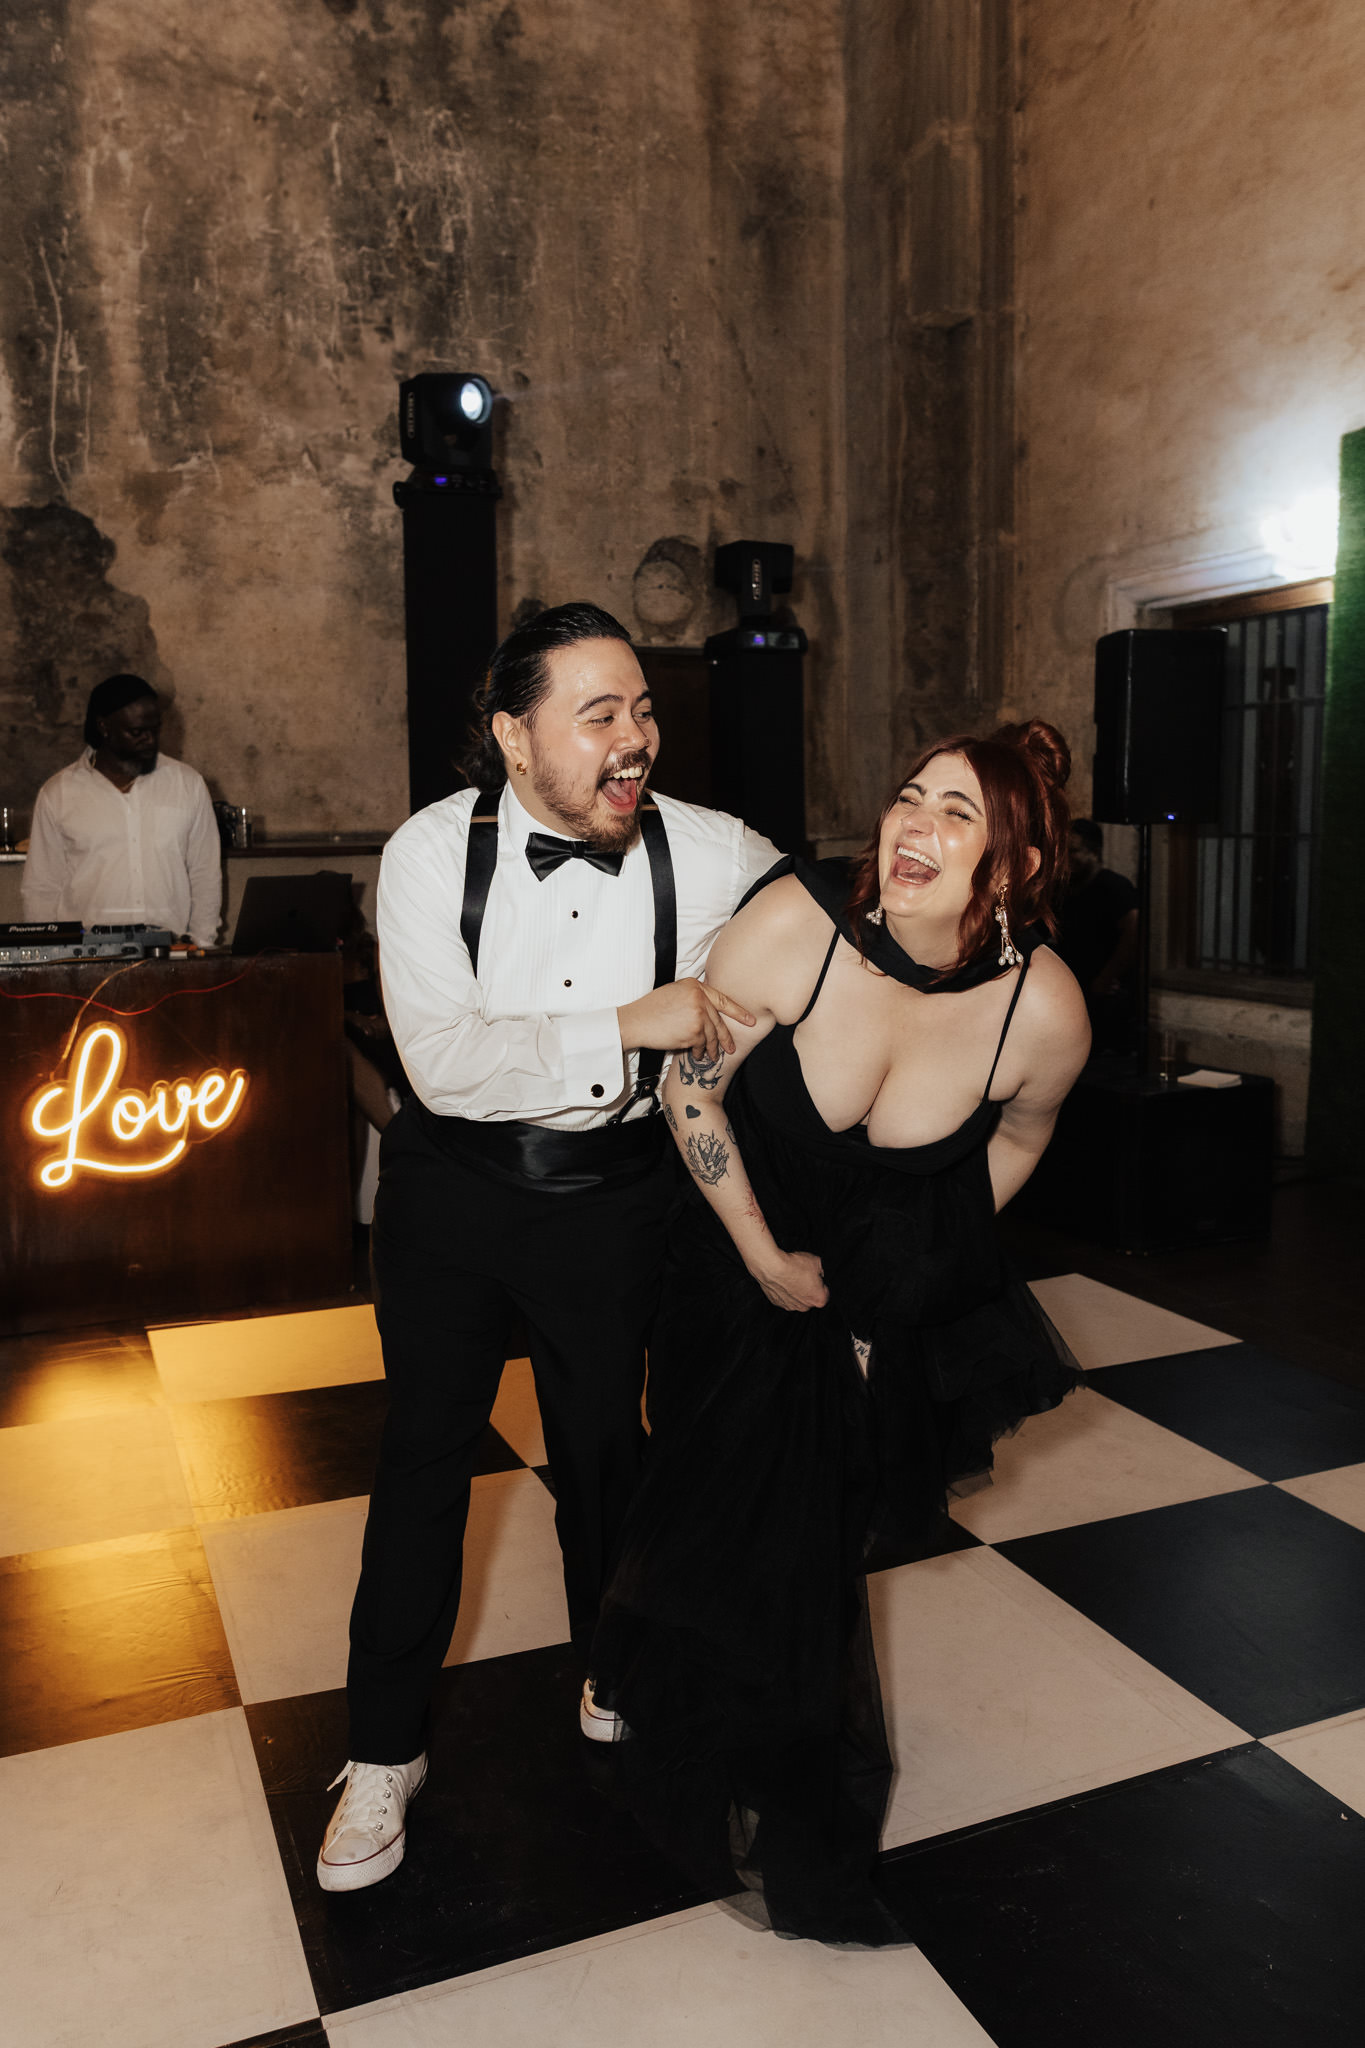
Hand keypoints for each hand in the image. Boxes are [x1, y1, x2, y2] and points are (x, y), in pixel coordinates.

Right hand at [618, 979, 755, 1060]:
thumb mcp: (674, 993)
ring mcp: (697, 1014)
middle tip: (731, 1048)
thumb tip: (710, 1011)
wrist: (635, 1022)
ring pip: (711, 1034)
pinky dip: (699, 1051)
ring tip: (710, 1056)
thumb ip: (693, 998)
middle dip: (726, 1037)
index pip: (722, 999)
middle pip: (718, 1020)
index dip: (738, 1012)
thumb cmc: (650, 1010)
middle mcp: (698, 997)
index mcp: (694, 985)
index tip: (750, 1020)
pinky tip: (697, 1055)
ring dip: (711, 1048)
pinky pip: (702, 1044)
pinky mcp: (693, 1031)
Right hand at [748, 1247, 828, 1312]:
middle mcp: (805, 1306)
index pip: (825, 1293)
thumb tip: (818, 1271)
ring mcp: (790, 1306)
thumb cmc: (794, 1266)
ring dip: (796, 1290)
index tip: (816, 1277)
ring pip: (796, 1299)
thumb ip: (820, 1270)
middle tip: (803, 1275)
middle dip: (808, 1288)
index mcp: (818, 1299)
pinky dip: (784, 1290)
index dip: (821, 1283)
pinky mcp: (777, 1303)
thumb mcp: (816, 1261)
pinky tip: (782, 1279)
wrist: (773, 1267)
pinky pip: (784, 1297)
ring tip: (791, 1276)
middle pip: (810, 1298)